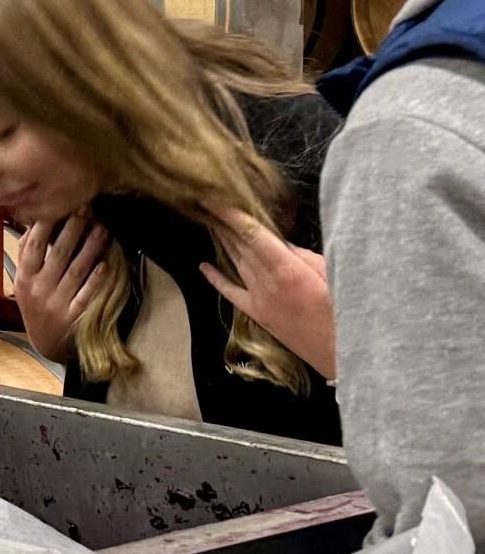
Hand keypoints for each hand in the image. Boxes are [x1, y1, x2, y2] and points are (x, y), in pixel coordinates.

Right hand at [14, 215, 109, 362]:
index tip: (59, 204)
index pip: (33, 246)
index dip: (46, 224)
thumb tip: (32, 221)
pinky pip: (87, 294)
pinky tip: (105, 264)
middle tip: (87, 209)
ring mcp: (56, 304)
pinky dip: (96, 279)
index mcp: (24, 278)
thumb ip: (27, 254)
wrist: (46, 344)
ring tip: (102, 229)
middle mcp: (38, 290)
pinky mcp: (74, 317)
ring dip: (90, 248)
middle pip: (57, 254)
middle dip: (73, 229)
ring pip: (76, 270)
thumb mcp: (24, 282)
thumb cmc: (36, 305)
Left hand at [199, 205, 335, 377]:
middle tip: (207, 204)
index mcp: (287, 270)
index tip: (215, 199)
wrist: (347, 354)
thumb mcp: (335, 276)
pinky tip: (204, 267)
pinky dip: (217, 279)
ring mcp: (260, 301)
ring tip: (209, 221)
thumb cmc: (349, 313)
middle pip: (240, 246)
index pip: (252, 235)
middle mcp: (267, 284)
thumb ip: (306, 257)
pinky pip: (232, 293)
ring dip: (222, 242)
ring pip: (236, 264)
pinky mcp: (260, 316)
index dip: (232, 215)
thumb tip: (283, 244)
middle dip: (224, 223)